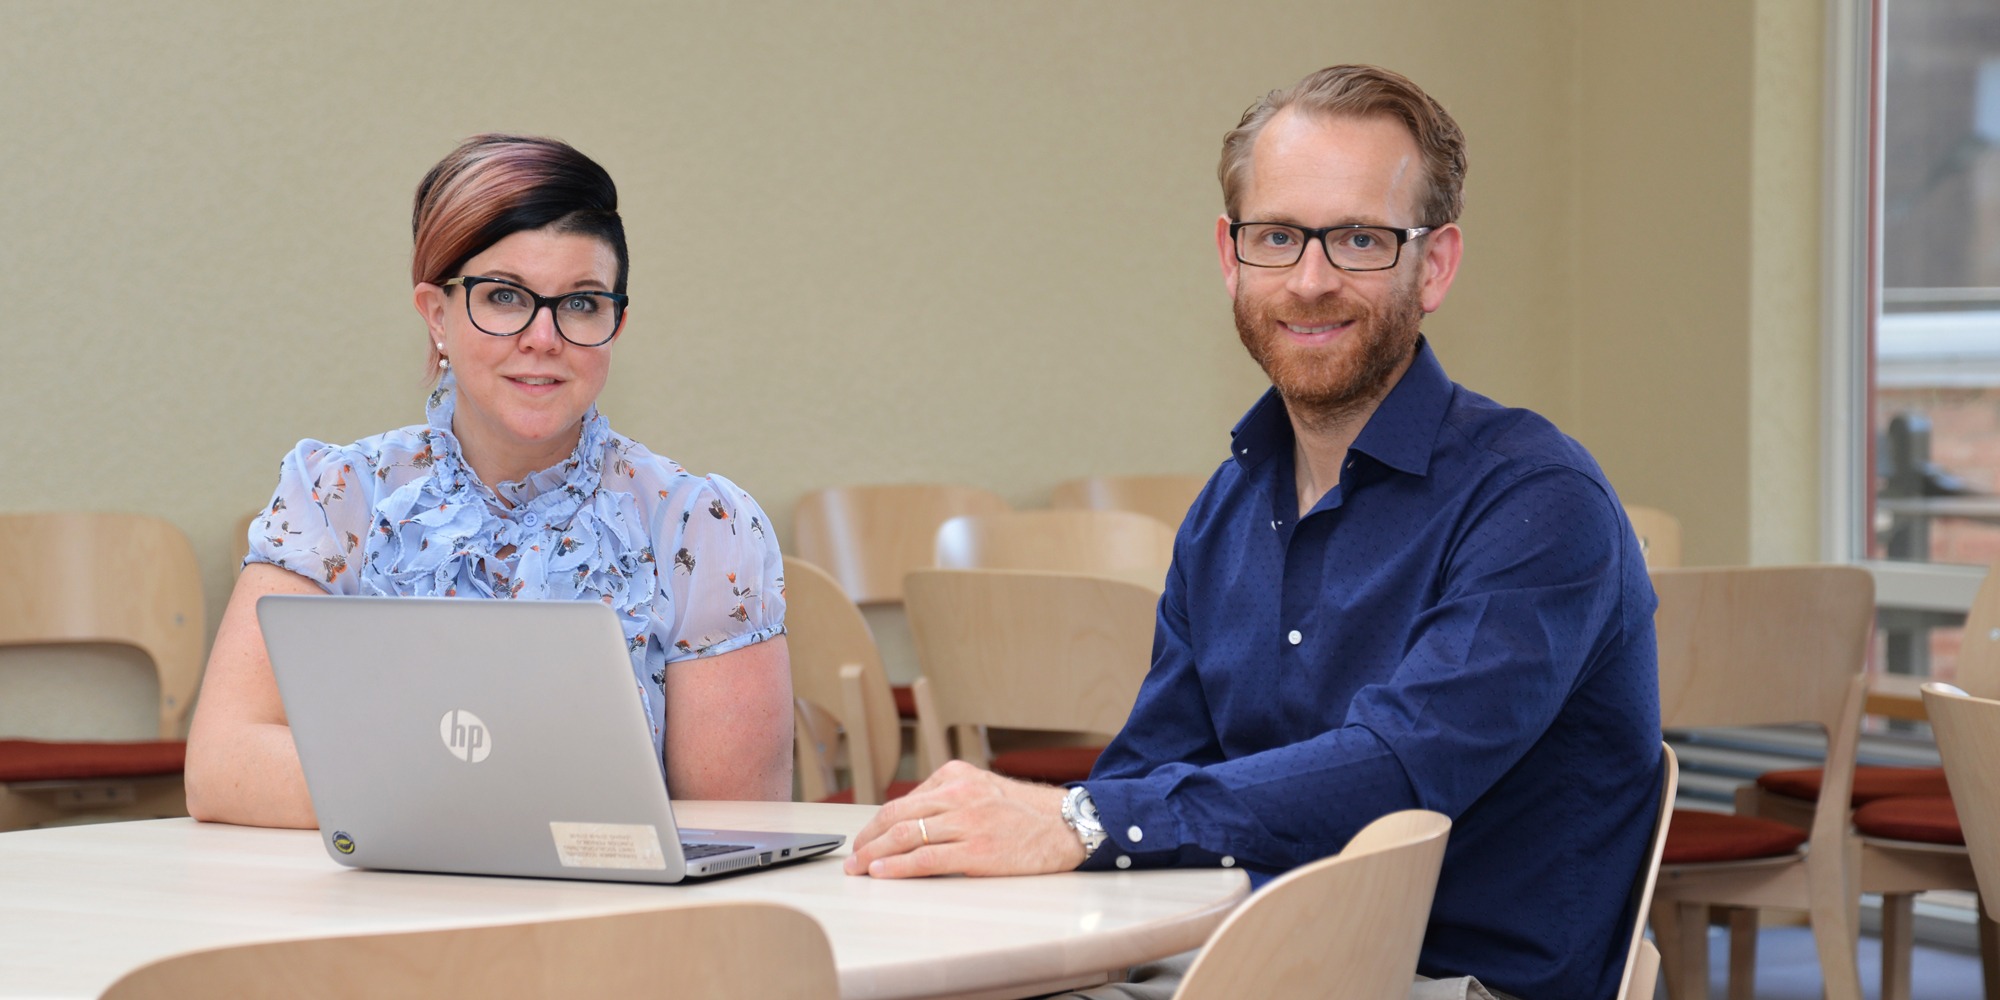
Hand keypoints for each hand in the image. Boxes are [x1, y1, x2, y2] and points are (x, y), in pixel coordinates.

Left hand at [843, 760, 1087, 877]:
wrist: (1067, 826)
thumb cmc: (1027, 812)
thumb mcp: (984, 787)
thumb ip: (949, 796)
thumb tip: (911, 818)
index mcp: (957, 776)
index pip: (904, 800)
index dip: (877, 823)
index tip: (864, 839)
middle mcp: (959, 794)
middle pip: (898, 816)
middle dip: (868, 839)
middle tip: (852, 857)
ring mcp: (968, 822)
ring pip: (907, 835)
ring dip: (875, 854)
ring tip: (859, 868)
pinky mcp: (978, 850)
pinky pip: (928, 859)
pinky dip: (899, 866)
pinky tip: (883, 872)